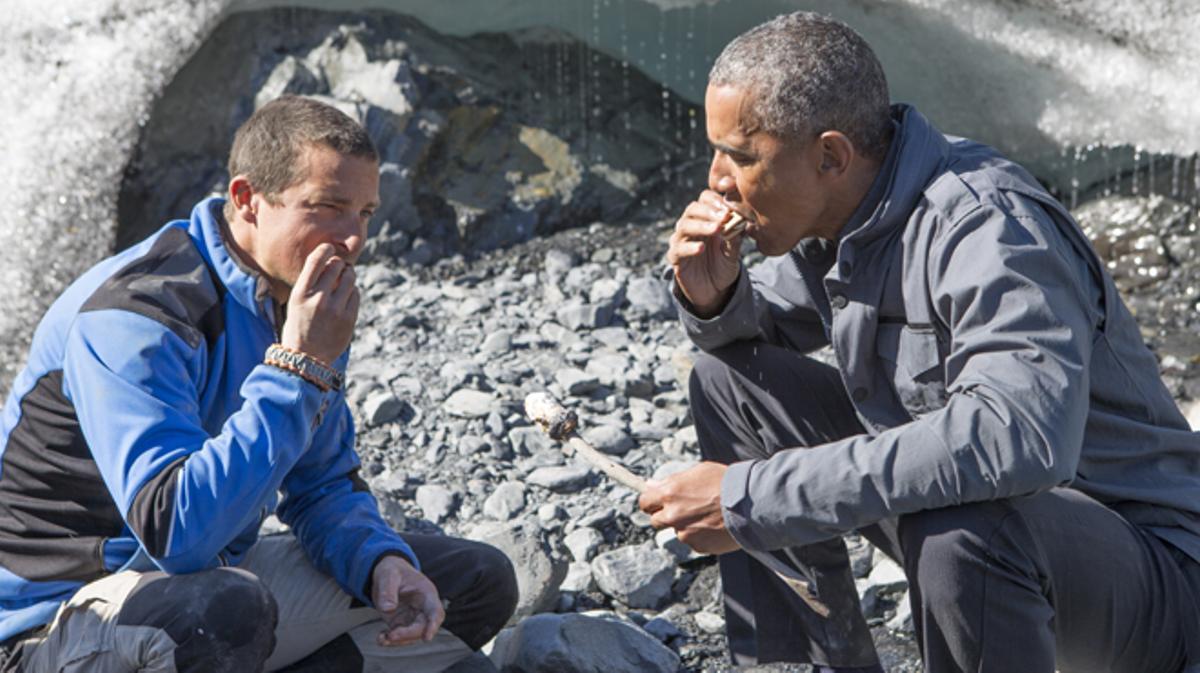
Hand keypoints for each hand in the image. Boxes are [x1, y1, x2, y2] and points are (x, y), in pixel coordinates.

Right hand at [280, 243, 359, 363]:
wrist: (305, 359)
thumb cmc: (299, 327)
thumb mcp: (295, 303)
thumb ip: (310, 284)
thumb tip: (330, 262)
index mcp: (300, 293)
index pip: (316, 260)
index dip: (326, 249)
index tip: (330, 248)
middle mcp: (318, 299)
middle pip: (337, 266)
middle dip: (339, 263)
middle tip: (339, 267)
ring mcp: (335, 309)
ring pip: (350, 278)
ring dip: (348, 275)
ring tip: (345, 278)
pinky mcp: (349, 319)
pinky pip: (356, 294)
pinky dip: (352, 292)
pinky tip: (346, 296)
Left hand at [371, 554, 445, 646]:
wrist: (387, 573)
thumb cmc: (393, 570)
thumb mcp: (389, 574)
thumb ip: (388, 590)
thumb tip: (387, 608)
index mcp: (426, 593)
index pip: (435, 611)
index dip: (433, 625)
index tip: (427, 637)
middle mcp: (422, 607)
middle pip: (423, 626)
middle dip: (409, 634)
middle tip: (391, 635)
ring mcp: (412, 617)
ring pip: (411, 635)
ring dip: (398, 640)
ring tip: (382, 638)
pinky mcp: (401, 622)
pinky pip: (399, 635)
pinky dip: (390, 640)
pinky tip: (381, 638)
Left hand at [639, 461, 739, 554]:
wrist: (750, 503)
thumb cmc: (726, 482)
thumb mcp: (698, 471)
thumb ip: (673, 481)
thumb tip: (654, 485)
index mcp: (669, 493)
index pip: (644, 501)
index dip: (651, 501)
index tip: (656, 501)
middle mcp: (673, 515)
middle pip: (656, 521)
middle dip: (666, 515)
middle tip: (682, 509)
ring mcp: (685, 533)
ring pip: (678, 531)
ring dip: (686, 525)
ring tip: (707, 515)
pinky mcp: (698, 546)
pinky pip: (693, 541)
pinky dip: (700, 536)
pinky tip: (714, 525)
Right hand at [667, 190, 744, 316]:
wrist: (715, 291)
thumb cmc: (723, 265)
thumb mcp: (734, 250)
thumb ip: (736, 236)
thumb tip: (743, 220)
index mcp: (705, 219)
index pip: (704, 199)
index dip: (715, 200)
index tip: (729, 207)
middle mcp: (690, 226)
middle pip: (692, 209)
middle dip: (709, 211)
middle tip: (724, 216)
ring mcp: (681, 241)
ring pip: (684, 226)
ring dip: (701, 226)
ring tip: (716, 230)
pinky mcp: (675, 258)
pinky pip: (678, 249)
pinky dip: (690, 248)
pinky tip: (701, 248)